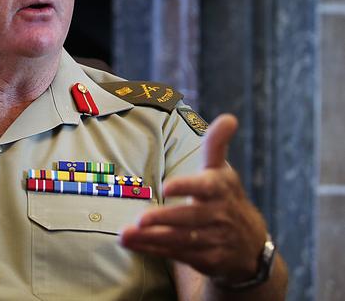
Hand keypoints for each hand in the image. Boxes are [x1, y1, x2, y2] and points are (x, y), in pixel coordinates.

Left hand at [119, 114, 267, 282]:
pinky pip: (177, 254)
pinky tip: (132, 244)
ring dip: (152, 238)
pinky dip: (153, 249)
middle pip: (190, 218)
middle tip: (140, 218)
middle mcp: (220, 215)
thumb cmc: (225, 198)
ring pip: (181, 239)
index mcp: (221, 189)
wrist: (251, 245)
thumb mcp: (221, 172)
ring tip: (126, 234)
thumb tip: (229, 117)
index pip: (205, 187)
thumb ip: (217, 145)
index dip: (187, 187)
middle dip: (164, 219)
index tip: (166, 186)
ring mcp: (214, 240)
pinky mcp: (206, 260)